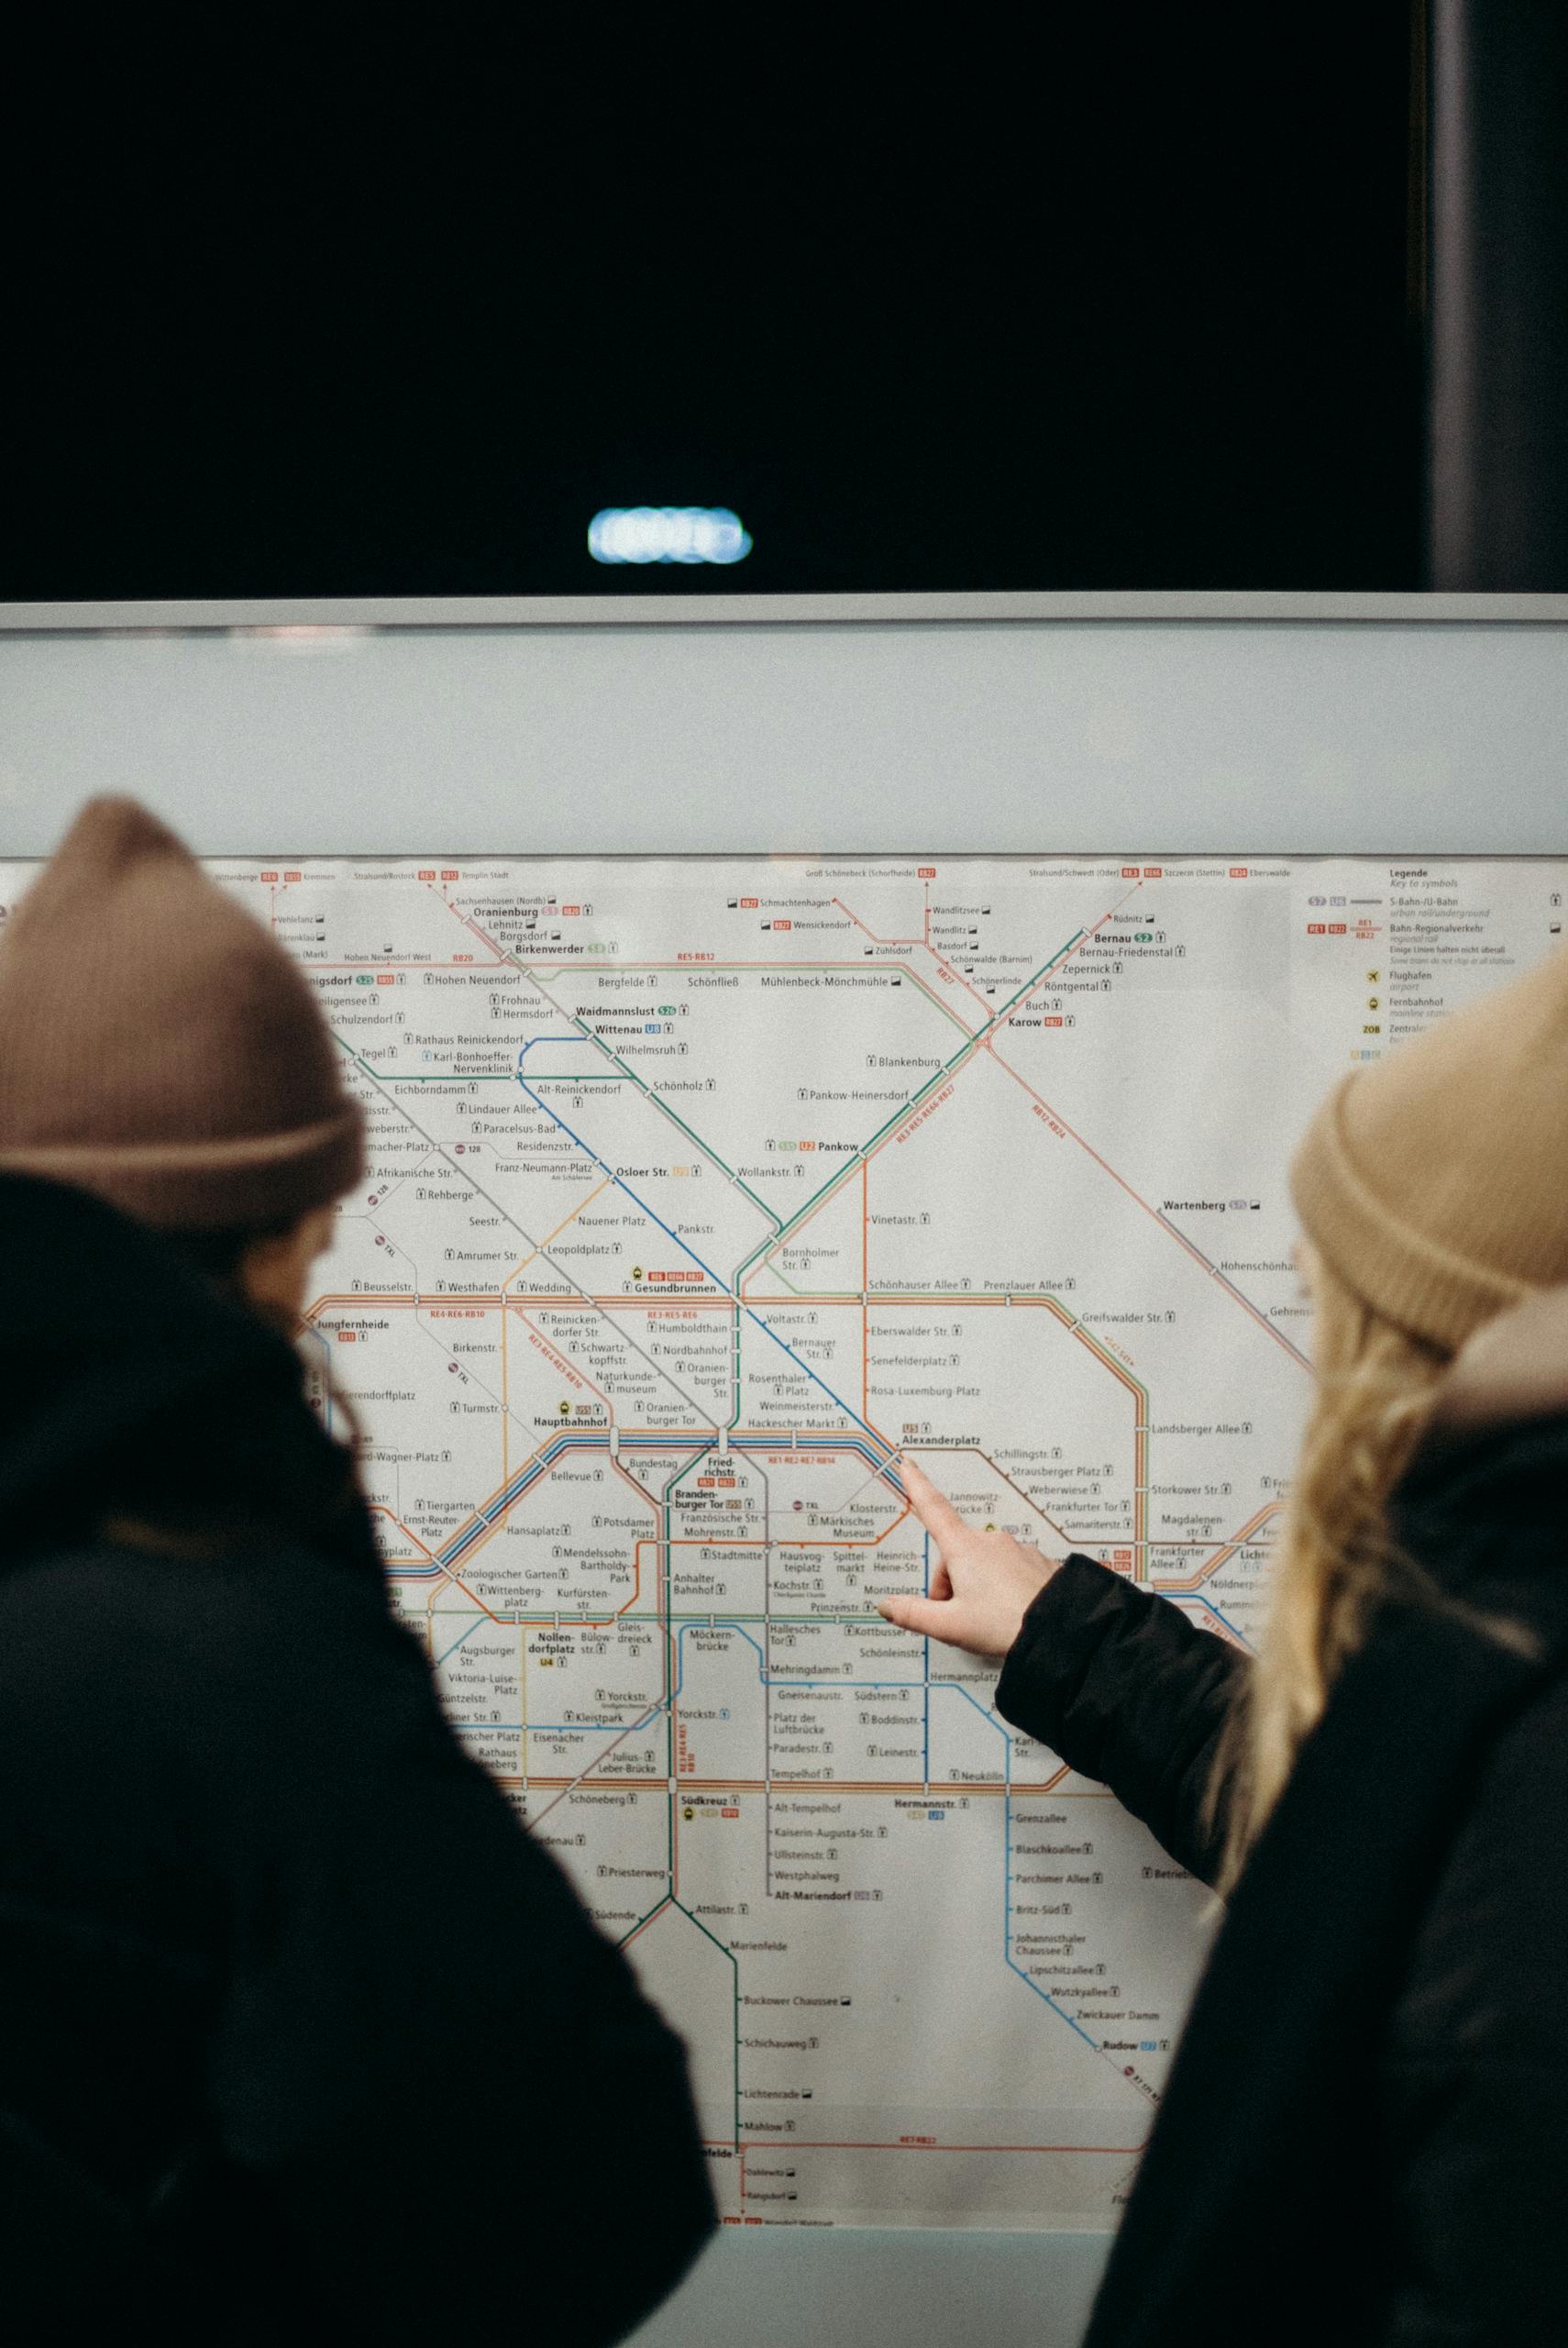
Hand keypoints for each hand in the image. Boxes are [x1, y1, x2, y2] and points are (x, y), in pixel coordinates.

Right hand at [877, 1458, 1061, 1657]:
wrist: (1062, 1630)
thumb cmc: (1006, 1624)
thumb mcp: (950, 1625)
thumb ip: (913, 1614)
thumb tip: (887, 1605)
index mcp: (965, 1549)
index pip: (932, 1509)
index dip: (917, 1486)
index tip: (908, 1465)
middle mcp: (991, 1542)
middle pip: (955, 1553)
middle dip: (948, 1582)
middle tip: (954, 1617)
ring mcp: (1017, 1550)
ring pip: (982, 1564)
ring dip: (975, 1587)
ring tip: (986, 1620)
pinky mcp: (1037, 1563)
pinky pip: (1009, 1570)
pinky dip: (1001, 1588)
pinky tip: (1007, 1613)